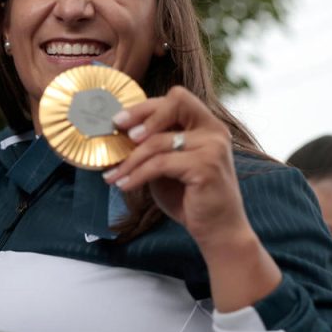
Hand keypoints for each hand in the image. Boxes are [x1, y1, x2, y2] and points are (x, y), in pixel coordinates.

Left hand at [104, 89, 254, 247]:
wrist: (218, 231)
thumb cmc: (191, 200)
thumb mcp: (168, 168)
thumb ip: (154, 149)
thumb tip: (120, 136)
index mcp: (207, 126)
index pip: (177, 99)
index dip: (146, 107)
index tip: (120, 121)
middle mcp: (214, 131)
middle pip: (176, 102)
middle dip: (143, 115)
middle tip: (120, 133)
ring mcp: (213, 147)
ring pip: (158, 142)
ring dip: (130, 160)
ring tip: (113, 176)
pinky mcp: (206, 166)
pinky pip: (160, 164)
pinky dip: (137, 175)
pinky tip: (125, 185)